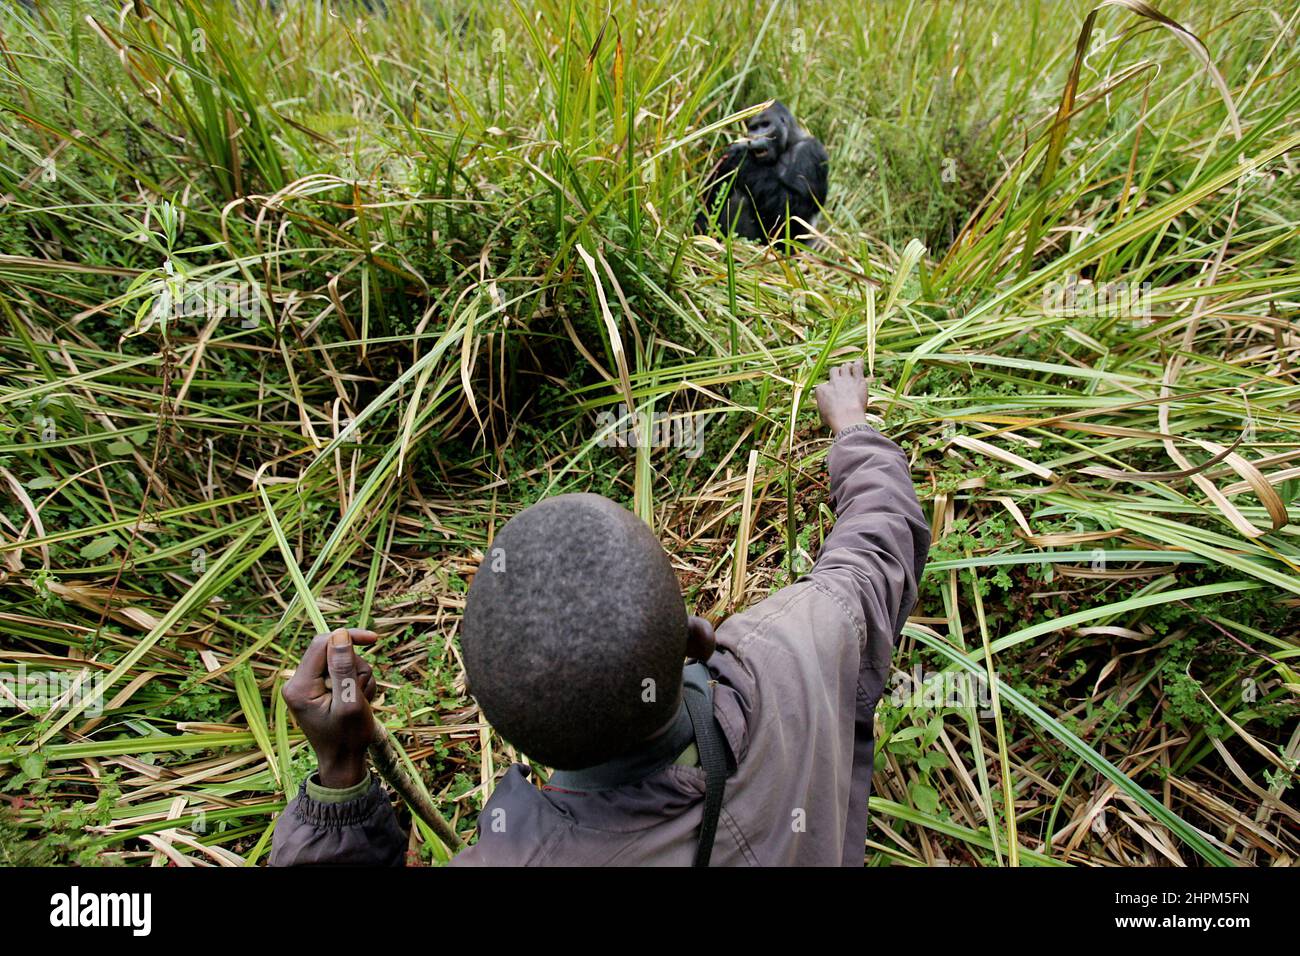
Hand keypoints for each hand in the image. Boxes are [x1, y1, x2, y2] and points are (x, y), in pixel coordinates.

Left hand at [281, 627, 378, 787]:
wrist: (343, 762)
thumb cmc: (348, 738)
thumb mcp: (350, 702)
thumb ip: (344, 668)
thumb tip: (339, 634)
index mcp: (299, 686)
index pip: (323, 644)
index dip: (348, 637)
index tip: (373, 639)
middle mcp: (296, 683)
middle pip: (332, 652)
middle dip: (355, 667)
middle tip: (363, 692)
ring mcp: (306, 686)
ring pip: (340, 662)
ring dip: (358, 677)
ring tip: (361, 701)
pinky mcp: (316, 689)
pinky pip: (340, 672)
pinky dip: (354, 683)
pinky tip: (357, 701)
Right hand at [815, 359, 868, 434]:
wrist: (847, 418)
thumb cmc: (834, 420)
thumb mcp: (823, 414)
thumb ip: (823, 406)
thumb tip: (825, 409)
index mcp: (821, 389)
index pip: (824, 385)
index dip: (829, 388)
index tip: (833, 394)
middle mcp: (833, 381)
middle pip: (834, 370)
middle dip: (837, 373)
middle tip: (841, 378)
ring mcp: (846, 379)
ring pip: (846, 366)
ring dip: (848, 368)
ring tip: (851, 371)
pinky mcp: (858, 380)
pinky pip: (858, 367)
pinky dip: (858, 364)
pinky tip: (859, 362)